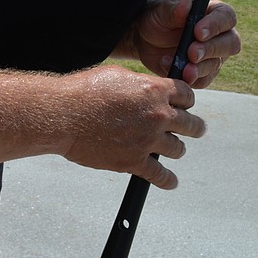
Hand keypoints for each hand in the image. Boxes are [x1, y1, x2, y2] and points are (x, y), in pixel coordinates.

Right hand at [61, 65, 203, 188]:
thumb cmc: (84, 92)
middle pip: (191, 124)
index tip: (185, 105)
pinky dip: (167, 180)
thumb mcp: (116, 76)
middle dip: (193, 126)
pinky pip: (160, 176)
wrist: (64, 116)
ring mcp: (148, 140)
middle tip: (193, 129)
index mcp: (154, 91)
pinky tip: (170, 181)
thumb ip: (139, 84)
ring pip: (178, 149)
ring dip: (176, 148)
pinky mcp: (134, 161)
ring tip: (172, 149)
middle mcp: (157, 115)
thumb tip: (147, 89)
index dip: (187, 101)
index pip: (187, 96)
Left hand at [133, 0, 240, 87]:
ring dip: (199, 68)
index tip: (198, 32)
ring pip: (215, 65)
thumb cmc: (157, 17)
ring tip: (181, 68)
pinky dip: (187, 78)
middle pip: (230, 44)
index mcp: (213, 12)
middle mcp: (219, 35)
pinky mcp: (202, 73)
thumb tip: (187, 6)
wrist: (144, 38)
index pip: (226, 17)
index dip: (216, 25)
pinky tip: (170, 68)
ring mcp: (213, 56)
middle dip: (211, 50)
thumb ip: (175, 9)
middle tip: (192, 53)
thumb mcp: (161, 10)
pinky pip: (202, 80)